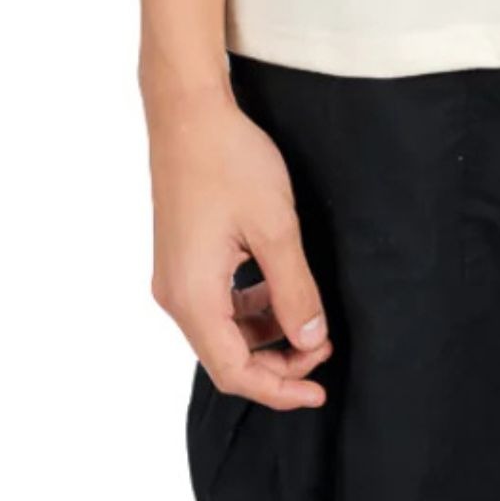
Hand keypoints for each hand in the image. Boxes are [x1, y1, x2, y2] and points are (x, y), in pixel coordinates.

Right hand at [147, 83, 334, 409]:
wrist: (188, 110)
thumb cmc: (229, 160)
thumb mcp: (275, 227)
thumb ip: (294, 289)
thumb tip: (311, 339)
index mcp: (192, 297)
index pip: (234, 371)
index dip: (279, 389)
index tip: (319, 390)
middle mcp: (175, 294)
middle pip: (227, 355)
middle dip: (277, 361)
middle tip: (324, 346)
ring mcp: (175, 274)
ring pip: (223, 329)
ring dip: (266, 332)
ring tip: (310, 318)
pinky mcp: (182, 255)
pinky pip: (217, 300)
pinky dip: (251, 306)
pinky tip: (280, 285)